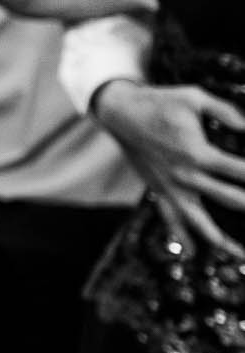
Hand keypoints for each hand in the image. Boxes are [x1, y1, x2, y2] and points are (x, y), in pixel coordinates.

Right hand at [91, 81, 244, 258]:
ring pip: (200, 221)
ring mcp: (171, 186)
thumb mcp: (195, 97)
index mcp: (197, 153)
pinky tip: (194, 253)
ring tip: (240, 255)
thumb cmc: (159, 102)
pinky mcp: (159, 190)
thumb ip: (227, 112)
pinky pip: (171, 219)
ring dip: (222, 240)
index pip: (240, 171)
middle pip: (231, 199)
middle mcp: (185, 175)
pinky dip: (183, 237)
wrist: (120, 112)